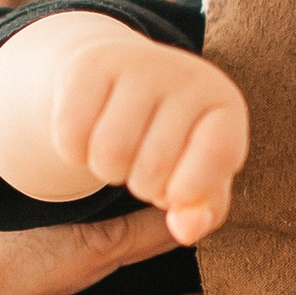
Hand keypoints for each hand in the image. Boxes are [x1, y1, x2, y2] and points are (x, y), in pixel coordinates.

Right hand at [44, 32, 247, 246]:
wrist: (131, 77)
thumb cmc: (176, 139)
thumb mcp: (200, 174)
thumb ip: (202, 210)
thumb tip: (185, 230)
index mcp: (224, 105)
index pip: (217, 155)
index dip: (190, 190)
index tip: (175, 193)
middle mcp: (186, 74)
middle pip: (153, 168)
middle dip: (142, 186)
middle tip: (144, 164)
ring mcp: (138, 63)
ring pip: (109, 153)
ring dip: (106, 170)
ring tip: (120, 151)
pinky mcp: (91, 64)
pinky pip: (71, 136)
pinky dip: (75, 152)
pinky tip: (90, 134)